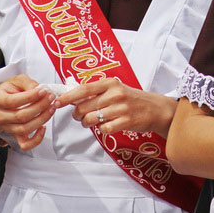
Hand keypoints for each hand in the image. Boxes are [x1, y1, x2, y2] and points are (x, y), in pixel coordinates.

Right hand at [0, 74, 54, 150]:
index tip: (44, 91)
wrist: (6, 99)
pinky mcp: (15, 135)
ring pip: (24, 129)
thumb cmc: (13, 89)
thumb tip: (39, 90)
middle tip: (52, 97)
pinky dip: (36, 139)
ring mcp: (7, 127)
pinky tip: (44, 127)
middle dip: (40, 106)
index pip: (12, 101)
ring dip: (42, 119)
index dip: (31, 97)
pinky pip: (25, 144)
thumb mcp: (19, 80)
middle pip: (20, 116)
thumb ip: (28, 83)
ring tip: (52, 107)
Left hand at [56, 79, 176, 136]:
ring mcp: (121, 108)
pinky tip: (107, 125)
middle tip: (80, 115)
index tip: (57, 102)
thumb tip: (71, 94)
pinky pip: (103, 129)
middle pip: (84, 106)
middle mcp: (115, 94)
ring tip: (91, 121)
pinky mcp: (126, 122)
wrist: (156, 109)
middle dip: (77, 114)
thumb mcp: (116, 89)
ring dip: (87, 123)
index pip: (83, 89)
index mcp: (111, 83)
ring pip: (91, 119)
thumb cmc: (132, 99)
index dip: (68, 97)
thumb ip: (96, 91)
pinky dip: (102, 129)